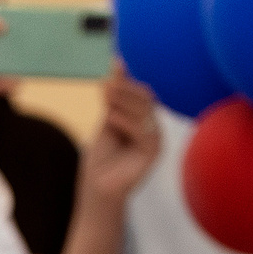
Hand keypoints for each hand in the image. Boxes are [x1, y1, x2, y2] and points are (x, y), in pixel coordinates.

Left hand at [79, 68, 162, 205]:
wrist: (98, 190)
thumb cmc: (100, 160)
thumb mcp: (106, 122)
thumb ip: (113, 98)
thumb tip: (117, 64)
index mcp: (143, 120)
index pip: (140, 93)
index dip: (128, 79)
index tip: (115, 63)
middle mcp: (152, 128)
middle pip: (145, 100)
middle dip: (125, 89)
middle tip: (107, 81)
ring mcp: (154, 140)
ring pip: (144, 113)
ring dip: (123, 100)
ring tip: (105, 93)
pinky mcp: (153, 154)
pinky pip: (143, 133)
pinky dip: (125, 122)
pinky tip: (110, 115)